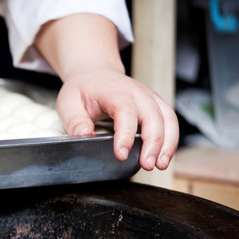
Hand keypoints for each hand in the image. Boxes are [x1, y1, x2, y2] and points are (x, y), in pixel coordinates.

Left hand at [55, 68, 178, 170]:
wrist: (94, 74)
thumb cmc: (82, 89)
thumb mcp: (68, 102)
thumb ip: (75, 120)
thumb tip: (84, 135)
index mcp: (113, 90)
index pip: (125, 111)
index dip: (125, 134)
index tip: (121, 154)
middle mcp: (136, 92)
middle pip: (152, 116)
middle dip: (152, 143)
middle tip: (146, 164)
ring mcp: (149, 98)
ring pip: (167, 119)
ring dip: (167, 143)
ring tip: (160, 164)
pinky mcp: (155, 106)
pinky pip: (170, 122)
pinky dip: (171, 140)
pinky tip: (163, 157)